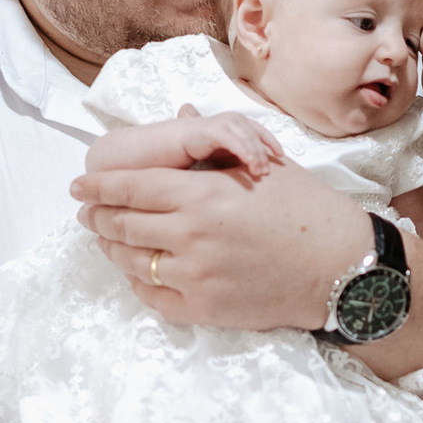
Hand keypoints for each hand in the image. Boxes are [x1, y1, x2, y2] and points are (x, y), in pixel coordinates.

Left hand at [71, 113, 370, 328]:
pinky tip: (139, 273)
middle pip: (123, 225)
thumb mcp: (261, 166)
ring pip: (133, 262)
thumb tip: (179, 114)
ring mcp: (196, 275)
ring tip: (107, 240)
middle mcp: (191, 235)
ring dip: (114, 249)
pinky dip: (140, 283)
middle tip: (87, 213)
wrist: (342, 267)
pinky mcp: (206, 308)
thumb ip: (212, 146)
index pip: (130, 187)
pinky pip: (154, 296)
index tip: (79, 187)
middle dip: (98, 217)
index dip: (99, 188)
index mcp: (202, 194)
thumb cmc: (308, 210)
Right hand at [174, 108, 285, 177]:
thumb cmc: (205, 146)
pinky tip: (251, 165)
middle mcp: (235, 118)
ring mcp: (226, 122)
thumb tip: (261, 167)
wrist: (179, 141)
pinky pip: (235, 143)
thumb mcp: (229, 150)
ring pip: (248, 140)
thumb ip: (244, 154)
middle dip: (264, 155)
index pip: (261, 131)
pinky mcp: (216, 130)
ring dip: (256, 157)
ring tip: (260, 172)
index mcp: (240, 121)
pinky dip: (245, 154)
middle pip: (256, 137)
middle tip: (268, 172)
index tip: (281, 156)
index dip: (273, 143)